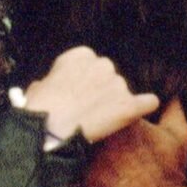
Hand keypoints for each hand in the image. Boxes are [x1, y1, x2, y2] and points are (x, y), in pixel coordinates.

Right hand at [24, 46, 159, 141]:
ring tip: (97, 120)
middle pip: (108, 76)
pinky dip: (143, 107)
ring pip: (122, 92)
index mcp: (80, 55)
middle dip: (101, 90)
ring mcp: (118, 84)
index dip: (83, 81)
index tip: (75, 93)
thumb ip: (54, 81)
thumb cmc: (38, 110)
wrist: (47, 131)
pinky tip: (138, 112)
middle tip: (87, 109)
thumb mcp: (38, 87)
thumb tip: (49, 86)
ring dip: (114, 103)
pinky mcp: (128, 105)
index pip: (90, 64)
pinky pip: (148, 102)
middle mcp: (103, 65)